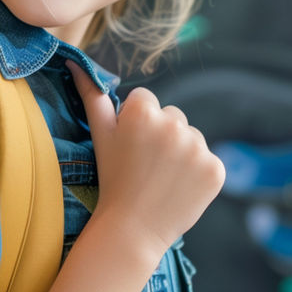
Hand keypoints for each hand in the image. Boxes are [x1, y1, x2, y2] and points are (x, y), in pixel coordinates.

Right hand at [67, 62, 224, 259]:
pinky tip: (179, 188)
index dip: (137, 124)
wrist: (132, 230)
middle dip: (161, 135)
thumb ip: (92, 95)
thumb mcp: (100, 135)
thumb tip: (76, 62)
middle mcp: (173, 123)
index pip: (146, 100)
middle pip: (172, 116)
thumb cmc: (112, 180)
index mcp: (143, 110)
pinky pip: (208, 160)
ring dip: (181, 152)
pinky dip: (198, 173)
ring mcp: (197, 147)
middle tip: (146, 165)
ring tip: (162, 178)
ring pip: (191, 137)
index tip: (131, 147)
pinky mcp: (214, 168)